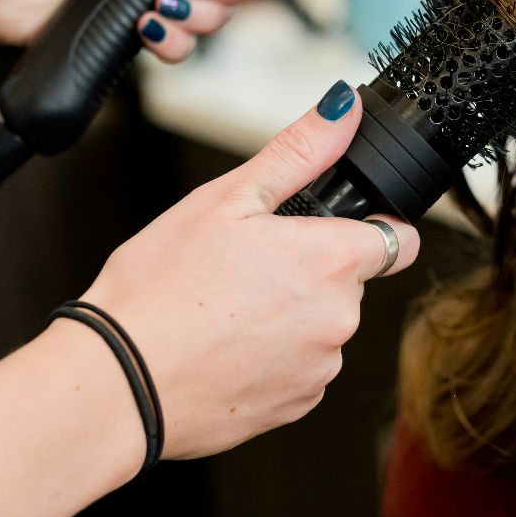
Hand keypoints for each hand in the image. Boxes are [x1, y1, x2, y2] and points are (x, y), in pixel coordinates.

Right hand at [78, 83, 420, 458]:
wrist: (118, 383)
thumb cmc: (160, 289)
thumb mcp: (225, 199)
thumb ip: (298, 152)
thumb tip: (342, 109)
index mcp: (329, 262)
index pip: (397, 240)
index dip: (368, 227)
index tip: (331, 229)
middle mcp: (338, 320)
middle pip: (349, 283)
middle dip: (309, 271)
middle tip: (243, 266)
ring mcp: (318, 370)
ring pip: (321, 328)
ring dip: (289, 316)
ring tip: (224, 310)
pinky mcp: (294, 407)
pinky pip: (299, 370)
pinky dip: (271, 358)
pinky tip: (222, 347)